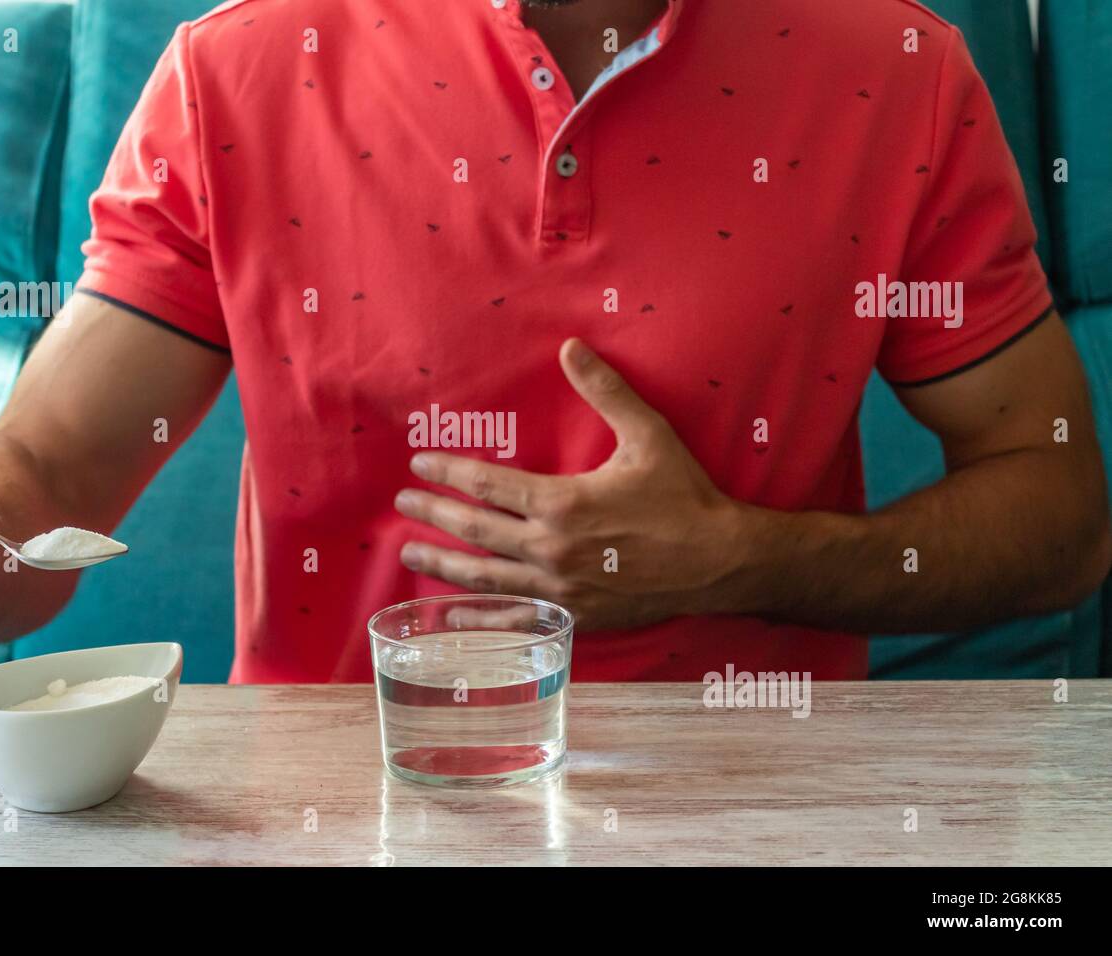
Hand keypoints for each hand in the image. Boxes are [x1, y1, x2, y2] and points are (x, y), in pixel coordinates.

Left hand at [394, 338, 747, 630]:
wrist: (720, 561)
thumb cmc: (684, 497)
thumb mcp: (647, 435)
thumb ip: (604, 390)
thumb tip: (570, 346)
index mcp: (562, 503)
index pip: (487, 484)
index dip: (448, 472)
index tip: (420, 464)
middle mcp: (551, 549)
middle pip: (475, 531)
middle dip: (433, 514)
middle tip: (402, 502)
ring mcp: (560, 589)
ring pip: (485, 577)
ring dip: (443, 564)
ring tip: (409, 553)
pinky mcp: (574, 616)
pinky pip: (516, 618)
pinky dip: (481, 617)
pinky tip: (453, 615)